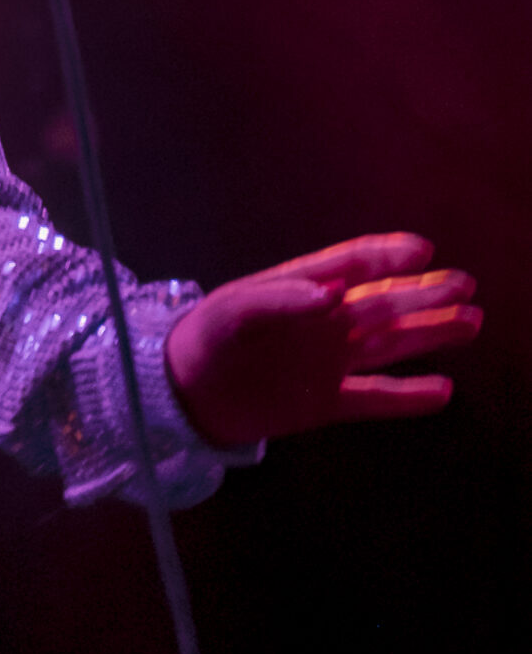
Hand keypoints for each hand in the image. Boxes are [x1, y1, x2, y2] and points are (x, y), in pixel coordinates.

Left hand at [165, 233, 480, 447]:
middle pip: (383, 303)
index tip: (422, 251)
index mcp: (302, 289)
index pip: (353, 265)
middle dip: (424, 293)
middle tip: (464, 284)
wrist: (181, 394)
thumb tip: (336, 294)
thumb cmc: (206, 338)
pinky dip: (407, 397)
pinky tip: (442, 391)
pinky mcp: (324, 402)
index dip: (387, 257)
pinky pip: (374, 399)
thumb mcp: (237, 310)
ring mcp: (327, 362)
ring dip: (430, 333)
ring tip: (471, 321)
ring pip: (389, 344)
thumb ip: (284, 299)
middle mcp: (324, 322)